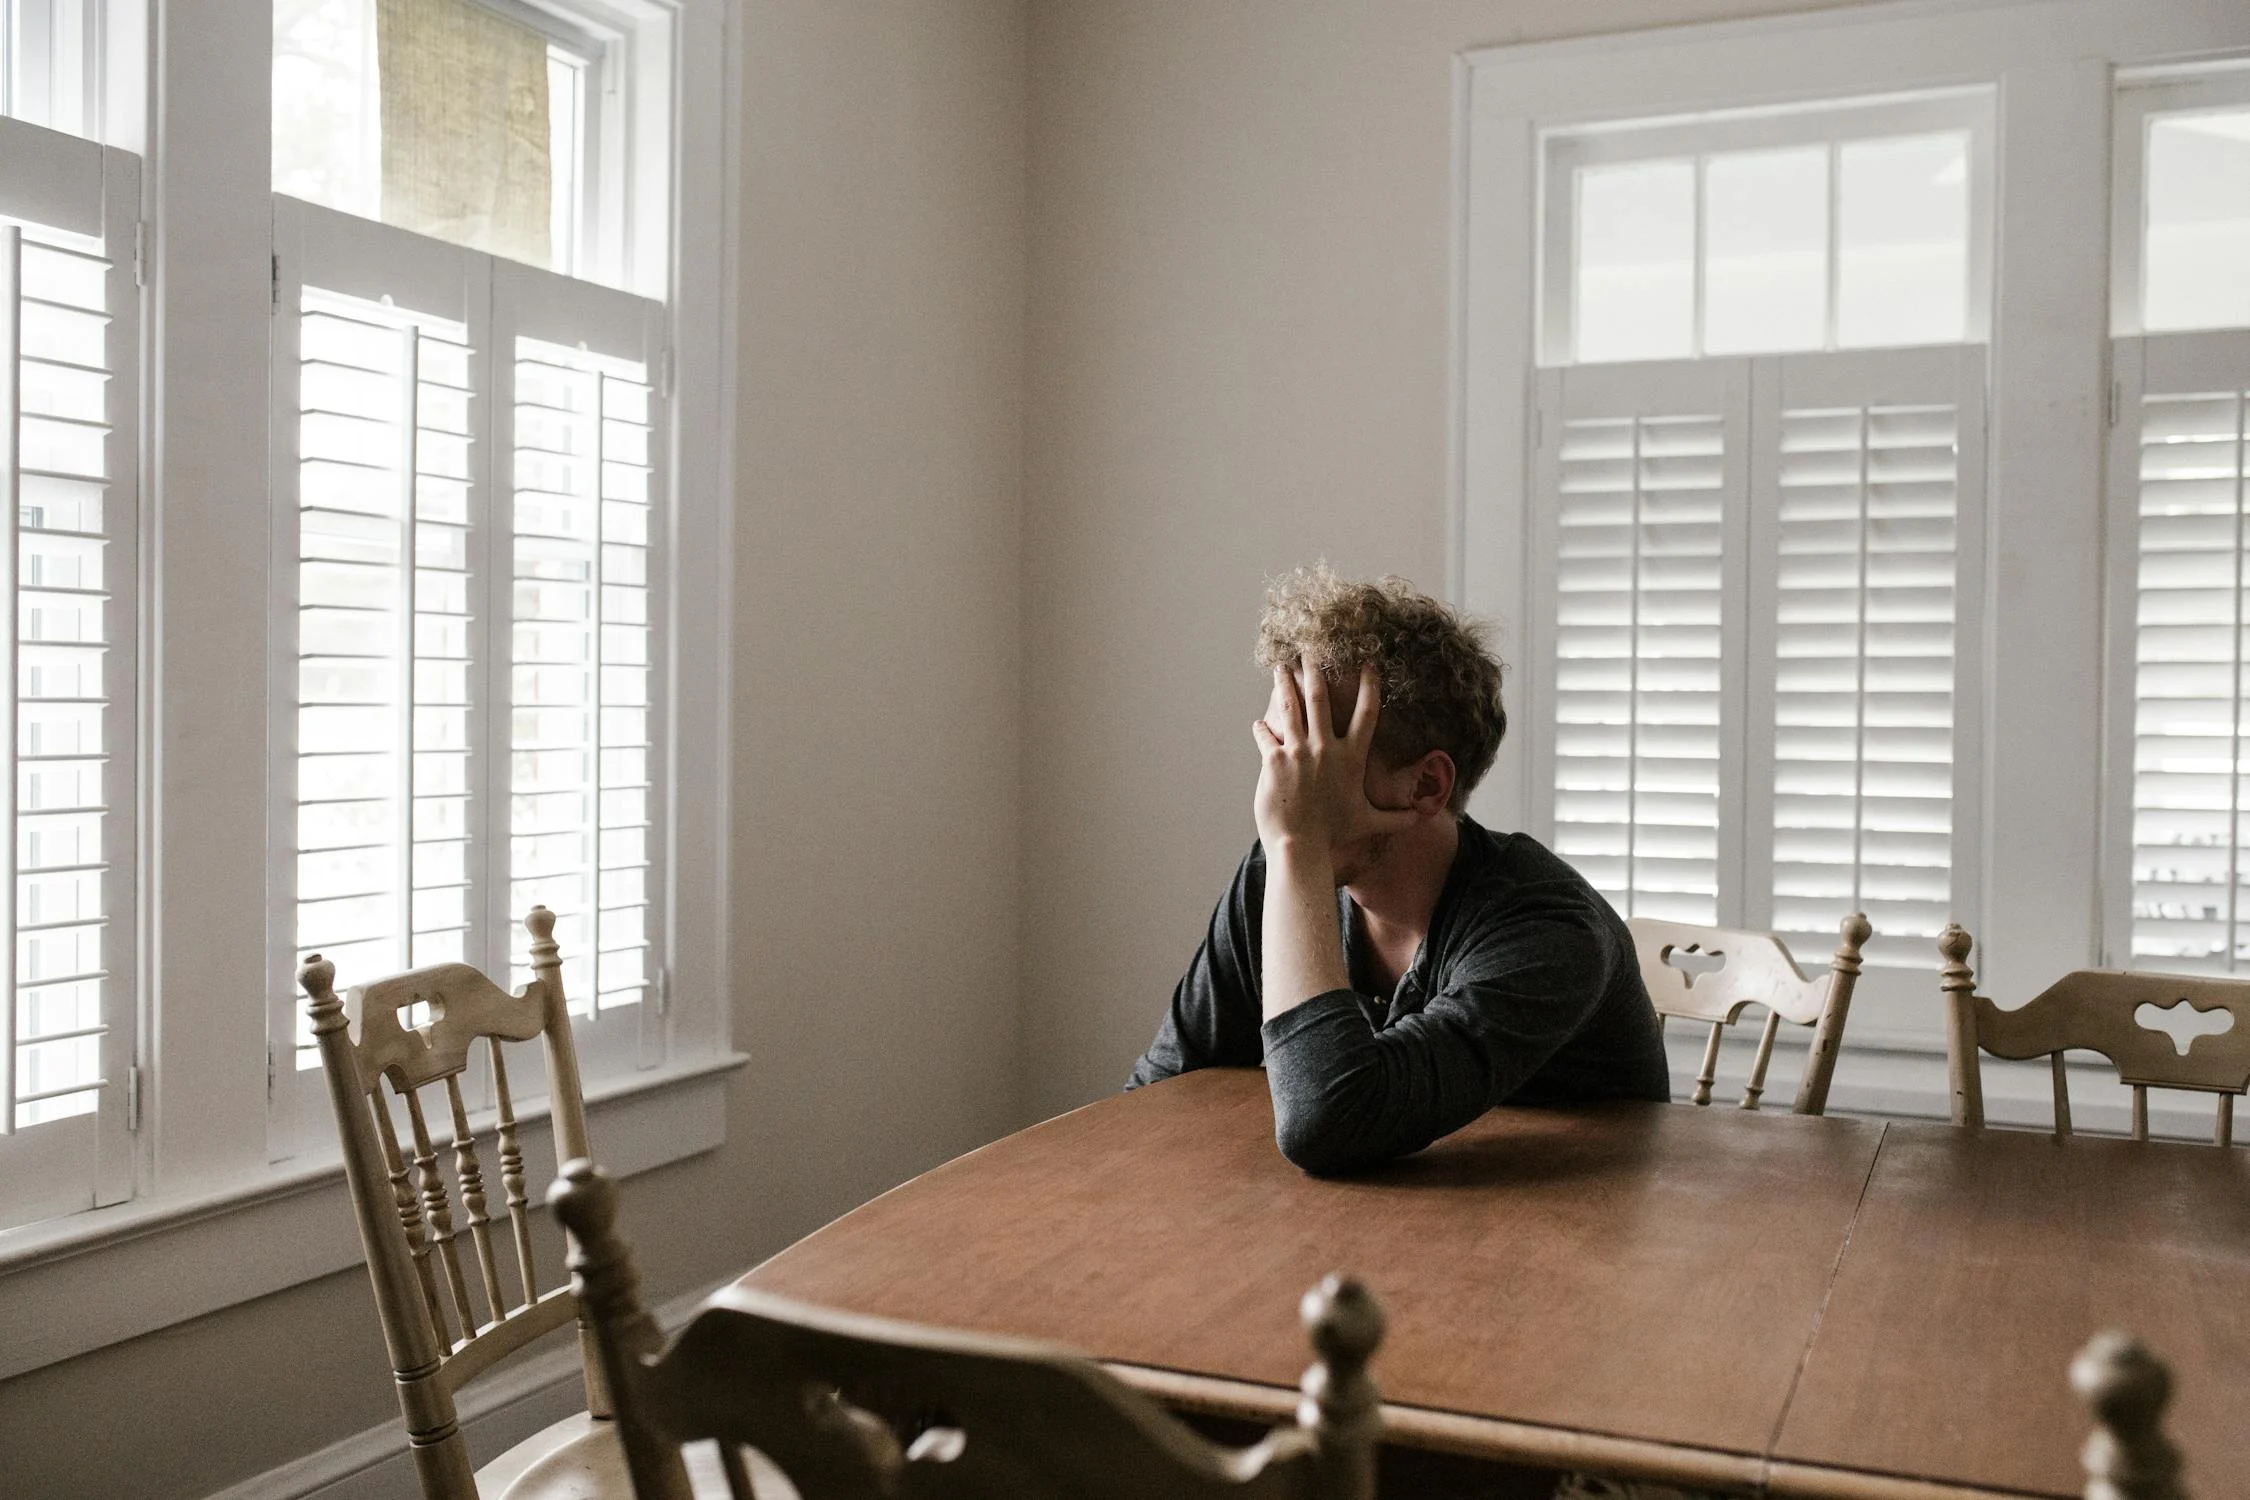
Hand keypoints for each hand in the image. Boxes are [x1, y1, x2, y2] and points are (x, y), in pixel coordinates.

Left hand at [1250, 663, 1417, 865]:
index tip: (1368, 664)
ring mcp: (1298, 751)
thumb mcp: (1369, 823)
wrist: (1302, 846)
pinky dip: (1262, 728)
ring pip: (1290, 707)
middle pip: (1320, 699)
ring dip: (1284, 684)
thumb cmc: (1335, 835)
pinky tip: (1258, 723)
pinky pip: (1265, 734)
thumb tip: (1423, 819)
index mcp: (1350, 757)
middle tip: (1311, 650)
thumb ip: (1396, 818)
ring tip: (1280, 666)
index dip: (1369, 686)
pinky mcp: (1274, 759)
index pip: (1366, 713)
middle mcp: (1325, 748)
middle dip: (1315, 671)